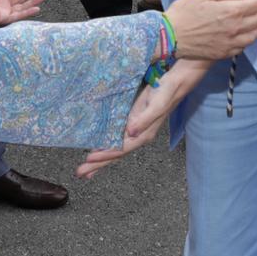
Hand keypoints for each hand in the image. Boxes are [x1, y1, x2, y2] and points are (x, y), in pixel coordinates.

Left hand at [75, 59, 208, 179]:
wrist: (176, 82)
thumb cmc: (166, 92)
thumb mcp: (156, 105)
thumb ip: (144, 120)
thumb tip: (130, 133)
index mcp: (144, 134)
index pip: (121, 149)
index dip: (105, 155)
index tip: (89, 159)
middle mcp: (138, 135)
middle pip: (116, 154)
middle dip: (99, 164)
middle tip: (80, 173)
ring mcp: (135, 130)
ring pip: (115, 149)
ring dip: (101, 159)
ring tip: (86, 169)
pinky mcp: (132, 122)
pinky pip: (117, 139)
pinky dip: (106, 146)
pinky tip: (98, 149)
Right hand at [165, 0, 256, 59]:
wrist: (169, 36)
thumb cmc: (183, 12)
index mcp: (230, 11)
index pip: (253, 4)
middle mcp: (234, 29)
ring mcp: (229, 43)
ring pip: (252, 37)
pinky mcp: (222, 54)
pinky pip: (241, 49)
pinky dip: (247, 41)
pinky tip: (245, 37)